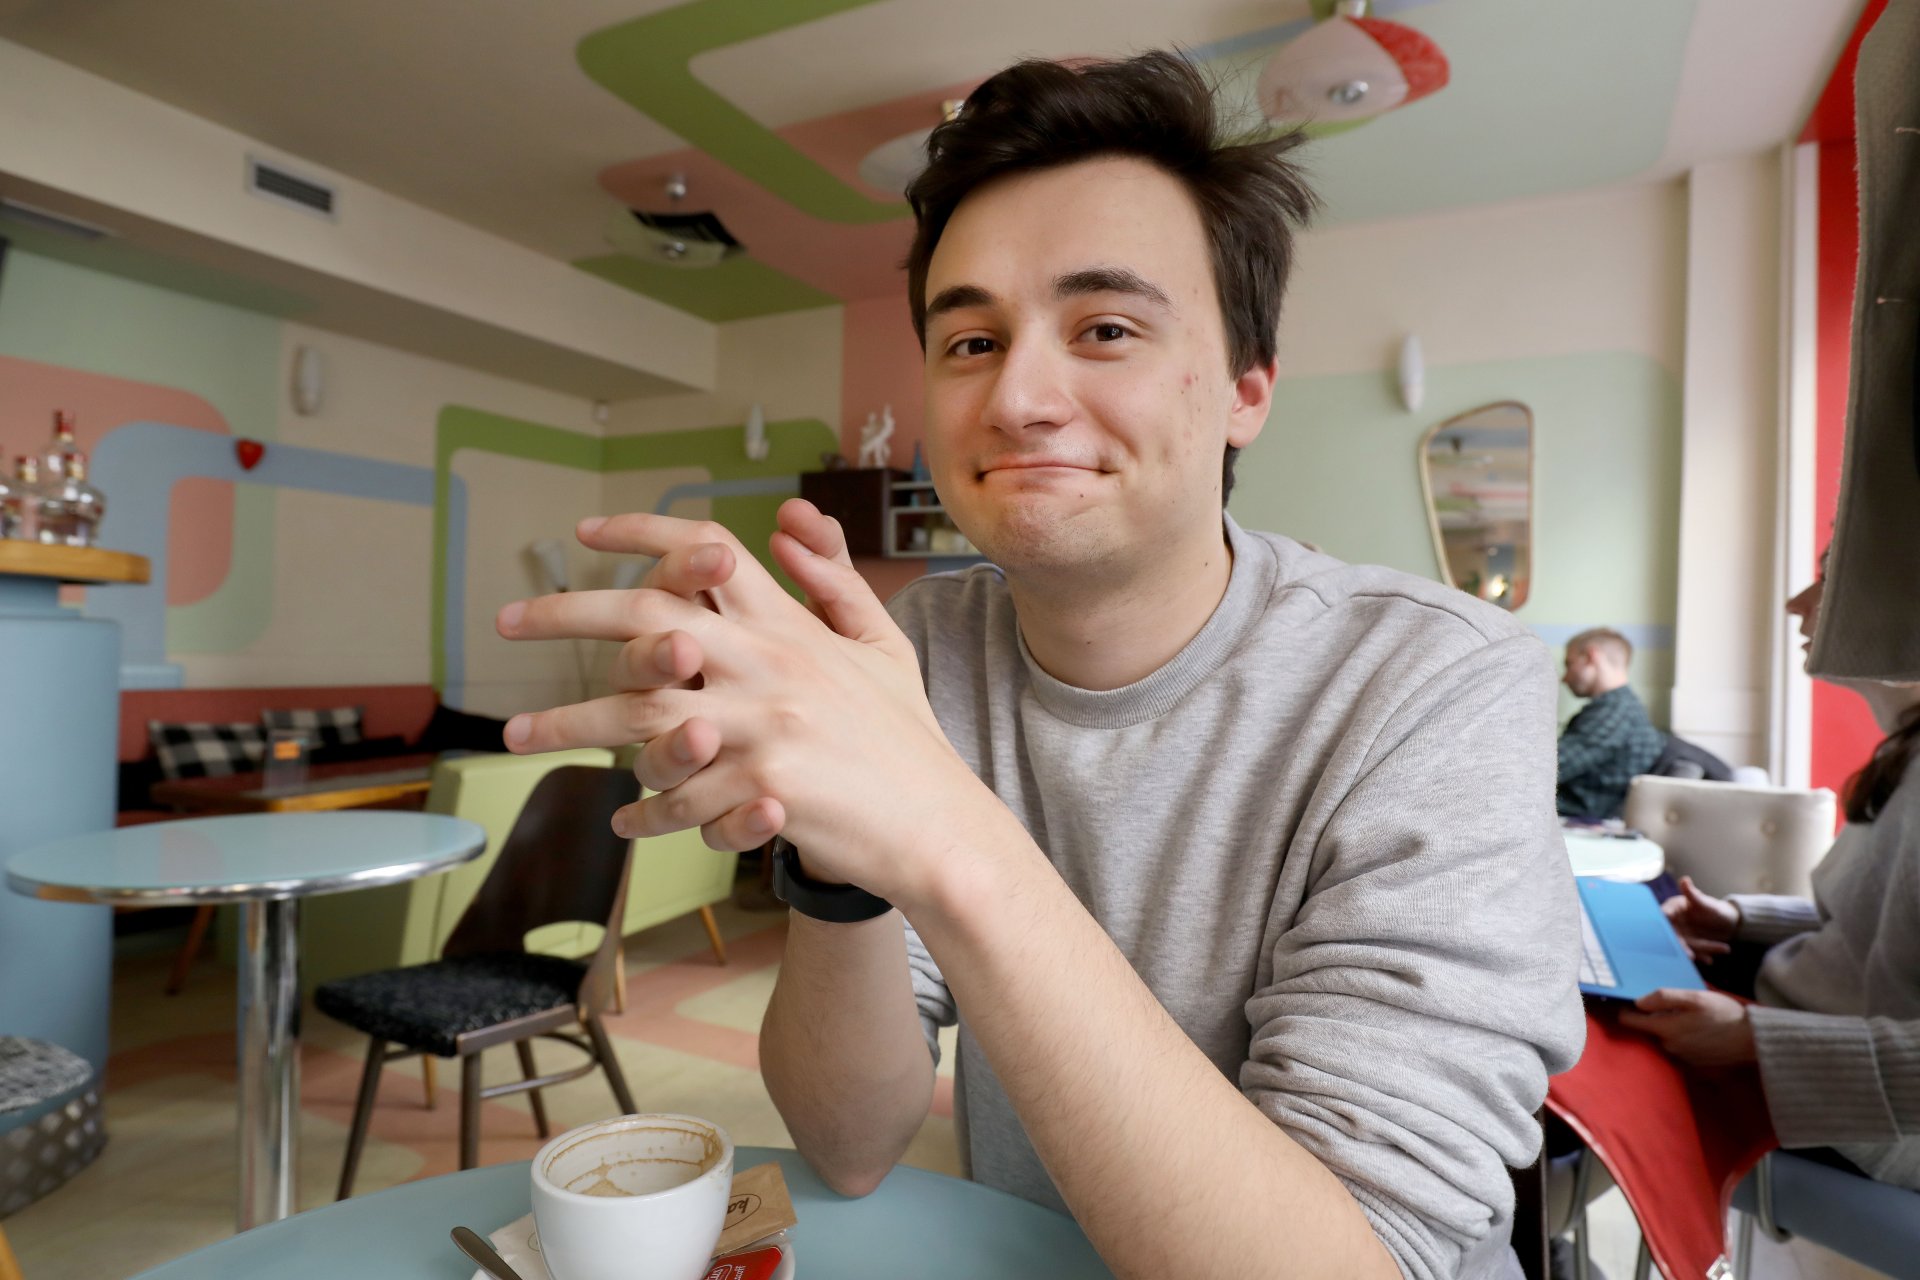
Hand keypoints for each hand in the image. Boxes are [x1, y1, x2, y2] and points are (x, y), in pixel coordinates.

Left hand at [495, 504, 989, 904]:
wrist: (937, 825)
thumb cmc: (903, 734)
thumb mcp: (879, 643)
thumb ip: (832, 580)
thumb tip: (787, 521)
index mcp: (791, 624)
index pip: (707, 552)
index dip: (643, 532)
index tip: (587, 531)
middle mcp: (770, 664)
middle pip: (647, 620)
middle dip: (568, 613)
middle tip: (508, 620)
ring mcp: (762, 729)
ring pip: (639, 718)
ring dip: (570, 724)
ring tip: (519, 735)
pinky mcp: (759, 792)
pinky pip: (677, 800)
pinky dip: (644, 810)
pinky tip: (622, 816)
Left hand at [1617, 988, 1756, 1066]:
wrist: (1752, 1040)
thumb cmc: (1723, 1014)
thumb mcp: (1694, 997)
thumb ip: (1663, 998)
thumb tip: (1638, 1002)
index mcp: (1666, 1029)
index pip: (1629, 1021)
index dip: (1625, 1008)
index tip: (1628, 998)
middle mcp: (1669, 1046)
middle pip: (1647, 1028)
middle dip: (1652, 1015)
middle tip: (1668, 1002)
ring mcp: (1681, 1057)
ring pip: (1664, 1036)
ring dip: (1669, 1025)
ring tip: (1688, 1013)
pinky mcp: (1694, 1062)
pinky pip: (1678, 1045)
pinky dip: (1682, 1035)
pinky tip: (1697, 1027)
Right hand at [1662, 875, 1739, 963]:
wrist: (1728, 923)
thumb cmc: (1714, 909)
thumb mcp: (1705, 902)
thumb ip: (1693, 894)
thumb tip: (1684, 879)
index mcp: (1673, 909)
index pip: (1664, 916)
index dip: (1663, 923)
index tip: (1667, 930)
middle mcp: (1674, 923)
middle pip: (1672, 934)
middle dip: (1680, 945)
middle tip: (1690, 955)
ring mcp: (1681, 936)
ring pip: (1684, 945)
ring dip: (1696, 952)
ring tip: (1708, 958)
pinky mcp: (1689, 946)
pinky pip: (1694, 952)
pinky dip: (1701, 956)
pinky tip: (1709, 959)